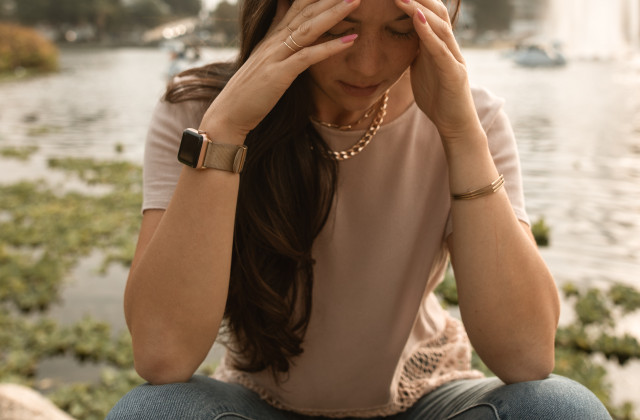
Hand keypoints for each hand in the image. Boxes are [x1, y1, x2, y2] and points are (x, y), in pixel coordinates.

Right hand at [200, 0, 360, 141]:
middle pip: (305, 11)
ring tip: (355, 1)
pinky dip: (329, 47)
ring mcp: (276, 56)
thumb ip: (275, 35)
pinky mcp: (279, 74)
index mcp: (272, 36)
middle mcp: (274, 41)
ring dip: (333, 14)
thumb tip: (284, 14)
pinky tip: (349, 40)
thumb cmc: (249, 90)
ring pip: (308, 28)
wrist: (228, 113)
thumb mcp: (263, 58)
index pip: (297, 6)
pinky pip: (307, 57)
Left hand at [395, 0, 481, 142]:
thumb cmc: (438, 97)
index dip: (414, 1)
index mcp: (438, 45)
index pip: (427, 14)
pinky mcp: (454, 73)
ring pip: (439, 26)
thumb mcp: (421, 69)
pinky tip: (416, 19)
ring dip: (419, 9)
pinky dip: (428, 33)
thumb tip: (399, 38)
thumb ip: (414, 52)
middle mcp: (448, 46)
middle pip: (436, 12)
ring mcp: (453, 58)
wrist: (455, 124)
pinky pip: (440, 49)